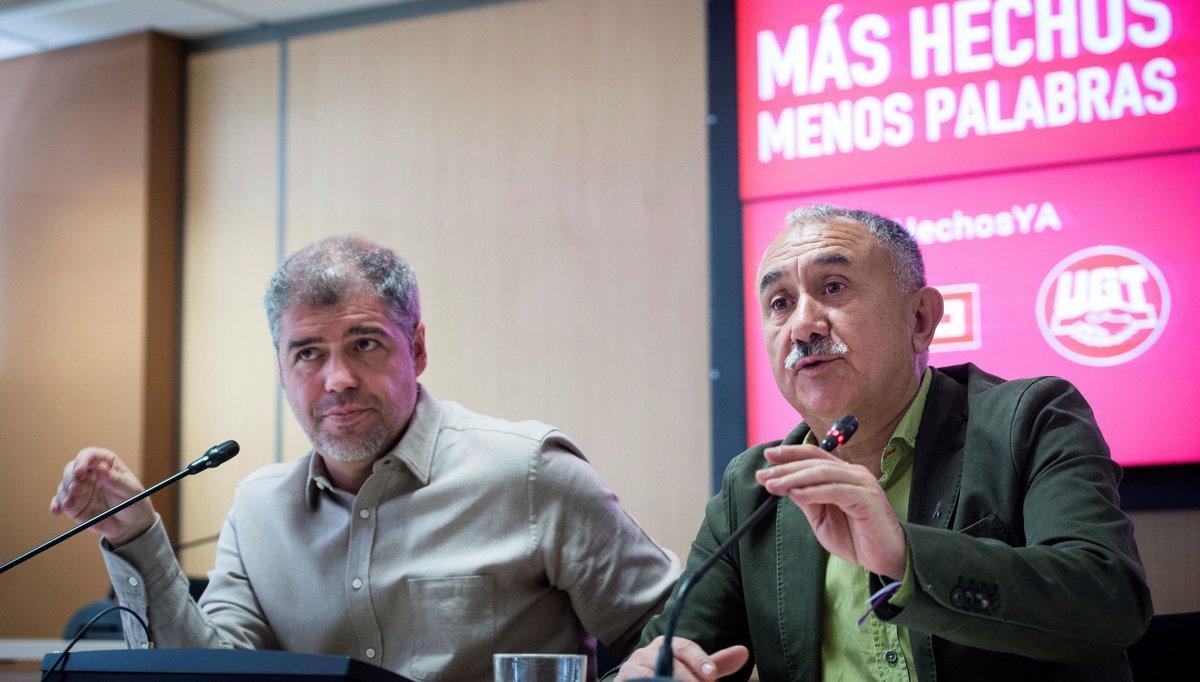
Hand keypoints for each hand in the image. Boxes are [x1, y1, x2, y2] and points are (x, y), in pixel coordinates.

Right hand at [49, 447, 155, 546]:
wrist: (131, 524)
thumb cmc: (134, 501)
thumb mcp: (130, 490)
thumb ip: (116, 480)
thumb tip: (101, 468)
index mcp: (105, 463)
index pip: (89, 456)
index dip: (82, 461)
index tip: (80, 471)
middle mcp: (89, 474)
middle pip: (72, 470)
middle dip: (70, 478)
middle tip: (74, 489)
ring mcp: (79, 489)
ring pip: (64, 486)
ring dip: (64, 494)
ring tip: (69, 505)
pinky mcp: (73, 504)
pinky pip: (60, 502)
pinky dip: (57, 505)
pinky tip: (58, 510)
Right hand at [616, 636, 748, 680]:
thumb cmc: (668, 677)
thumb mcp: (693, 671)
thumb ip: (715, 664)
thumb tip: (744, 652)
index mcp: (666, 645)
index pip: (684, 647)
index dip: (699, 660)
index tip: (712, 676)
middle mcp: (646, 653)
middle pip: (669, 662)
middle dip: (687, 678)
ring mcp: (632, 668)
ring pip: (652, 675)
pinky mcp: (622, 681)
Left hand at [756, 444, 906, 579]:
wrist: (886, 559)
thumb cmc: (856, 538)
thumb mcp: (822, 518)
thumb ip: (807, 500)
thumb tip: (785, 486)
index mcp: (843, 474)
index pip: (813, 456)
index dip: (790, 454)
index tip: (767, 457)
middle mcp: (853, 473)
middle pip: (814, 462)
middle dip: (785, 467)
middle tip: (762, 474)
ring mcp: (862, 483)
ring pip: (822, 473)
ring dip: (793, 478)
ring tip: (772, 485)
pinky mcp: (867, 498)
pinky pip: (835, 490)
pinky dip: (813, 491)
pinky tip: (795, 495)